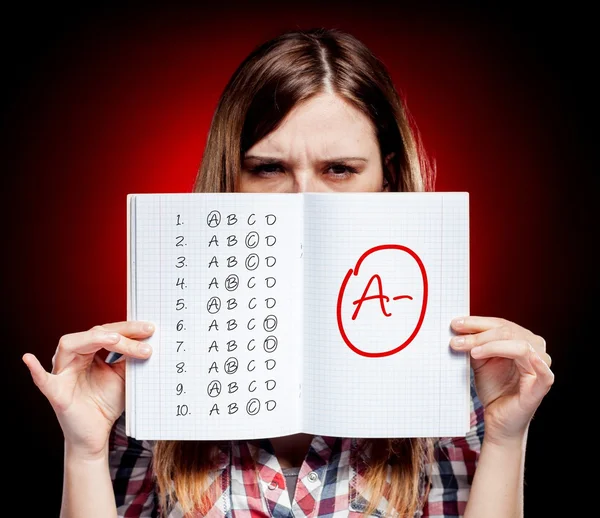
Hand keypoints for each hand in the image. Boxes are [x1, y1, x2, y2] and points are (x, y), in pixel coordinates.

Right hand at [22, 321, 154, 457]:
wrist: (96, 434)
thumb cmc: (106, 402)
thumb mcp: (123, 376)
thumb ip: (129, 358)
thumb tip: (147, 338)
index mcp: (89, 352)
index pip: (108, 333)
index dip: (129, 329)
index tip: (150, 329)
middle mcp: (73, 358)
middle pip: (94, 334)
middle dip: (120, 333)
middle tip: (145, 334)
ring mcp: (63, 373)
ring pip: (72, 345)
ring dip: (96, 339)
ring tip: (116, 339)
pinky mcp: (57, 393)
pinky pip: (44, 380)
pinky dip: (36, 370)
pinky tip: (28, 359)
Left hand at [450, 316, 553, 443]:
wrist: (498, 418)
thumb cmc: (493, 388)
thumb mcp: (479, 360)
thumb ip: (474, 344)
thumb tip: (457, 327)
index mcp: (521, 339)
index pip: (500, 324)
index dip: (477, 322)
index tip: (455, 324)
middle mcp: (534, 349)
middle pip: (507, 332)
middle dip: (479, 335)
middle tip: (456, 340)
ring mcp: (540, 366)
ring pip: (520, 345)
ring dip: (492, 345)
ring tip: (472, 352)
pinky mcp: (542, 385)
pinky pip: (543, 371)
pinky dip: (533, 360)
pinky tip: (523, 356)